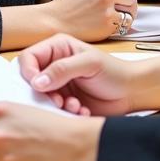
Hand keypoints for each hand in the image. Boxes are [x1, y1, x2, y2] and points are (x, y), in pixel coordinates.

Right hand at [19, 32, 159, 113]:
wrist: (131, 92)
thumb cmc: (114, 72)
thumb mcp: (89, 64)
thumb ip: (62, 69)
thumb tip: (37, 82)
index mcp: (58, 47)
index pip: (28, 58)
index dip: (29, 73)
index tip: (38, 87)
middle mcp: (55, 64)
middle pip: (31, 81)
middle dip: (44, 94)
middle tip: (59, 101)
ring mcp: (59, 84)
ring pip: (41, 98)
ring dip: (56, 106)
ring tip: (76, 106)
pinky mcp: (64, 100)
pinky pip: (52, 110)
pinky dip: (65, 113)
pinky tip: (81, 110)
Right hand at [48, 0, 137, 40]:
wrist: (54, 21)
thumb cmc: (69, 2)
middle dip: (127, 2)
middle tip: (121, 7)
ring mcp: (106, 7)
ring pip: (131, 9)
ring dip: (127, 14)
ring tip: (119, 16)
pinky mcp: (107, 23)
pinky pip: (124, 23)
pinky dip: (119, 26)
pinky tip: (110, 25)